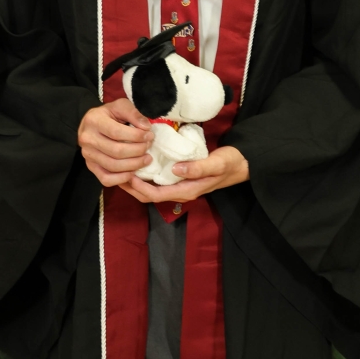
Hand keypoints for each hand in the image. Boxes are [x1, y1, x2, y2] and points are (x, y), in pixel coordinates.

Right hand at [77, 98, 152, 187]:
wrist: (91, 124)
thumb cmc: (108, 114)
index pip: (117, 132)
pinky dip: (121, 179)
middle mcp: (87, 139)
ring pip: (113, 166)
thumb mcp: (120, 106)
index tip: (149, 135)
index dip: (136, 136)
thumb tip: (146, 127)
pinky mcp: (90, 167)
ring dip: (134, 165)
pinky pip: (106, 179)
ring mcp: (87, 155)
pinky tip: (133, 173)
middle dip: (138, 151)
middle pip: (116, 151)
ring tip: (146, 159)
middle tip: (149, 147)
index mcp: (93, 121)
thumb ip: (133, 113)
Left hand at [121, 144, 249, 204]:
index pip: (155, 194)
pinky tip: (141, 164)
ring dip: (137, 182)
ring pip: (153, 189)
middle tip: (117, 173)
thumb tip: (176, 169)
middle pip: (150, 195)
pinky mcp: (182, 179)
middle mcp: (181, 191)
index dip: (139, 187)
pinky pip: (159, 181)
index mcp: (186, 191)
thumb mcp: (216, 164)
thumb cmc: (230, 163)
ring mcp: (181, 186)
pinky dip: (147, 176)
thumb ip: (198, 168)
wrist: (242, 164)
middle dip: (132, 187)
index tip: (127, 174)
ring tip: (123, 168)